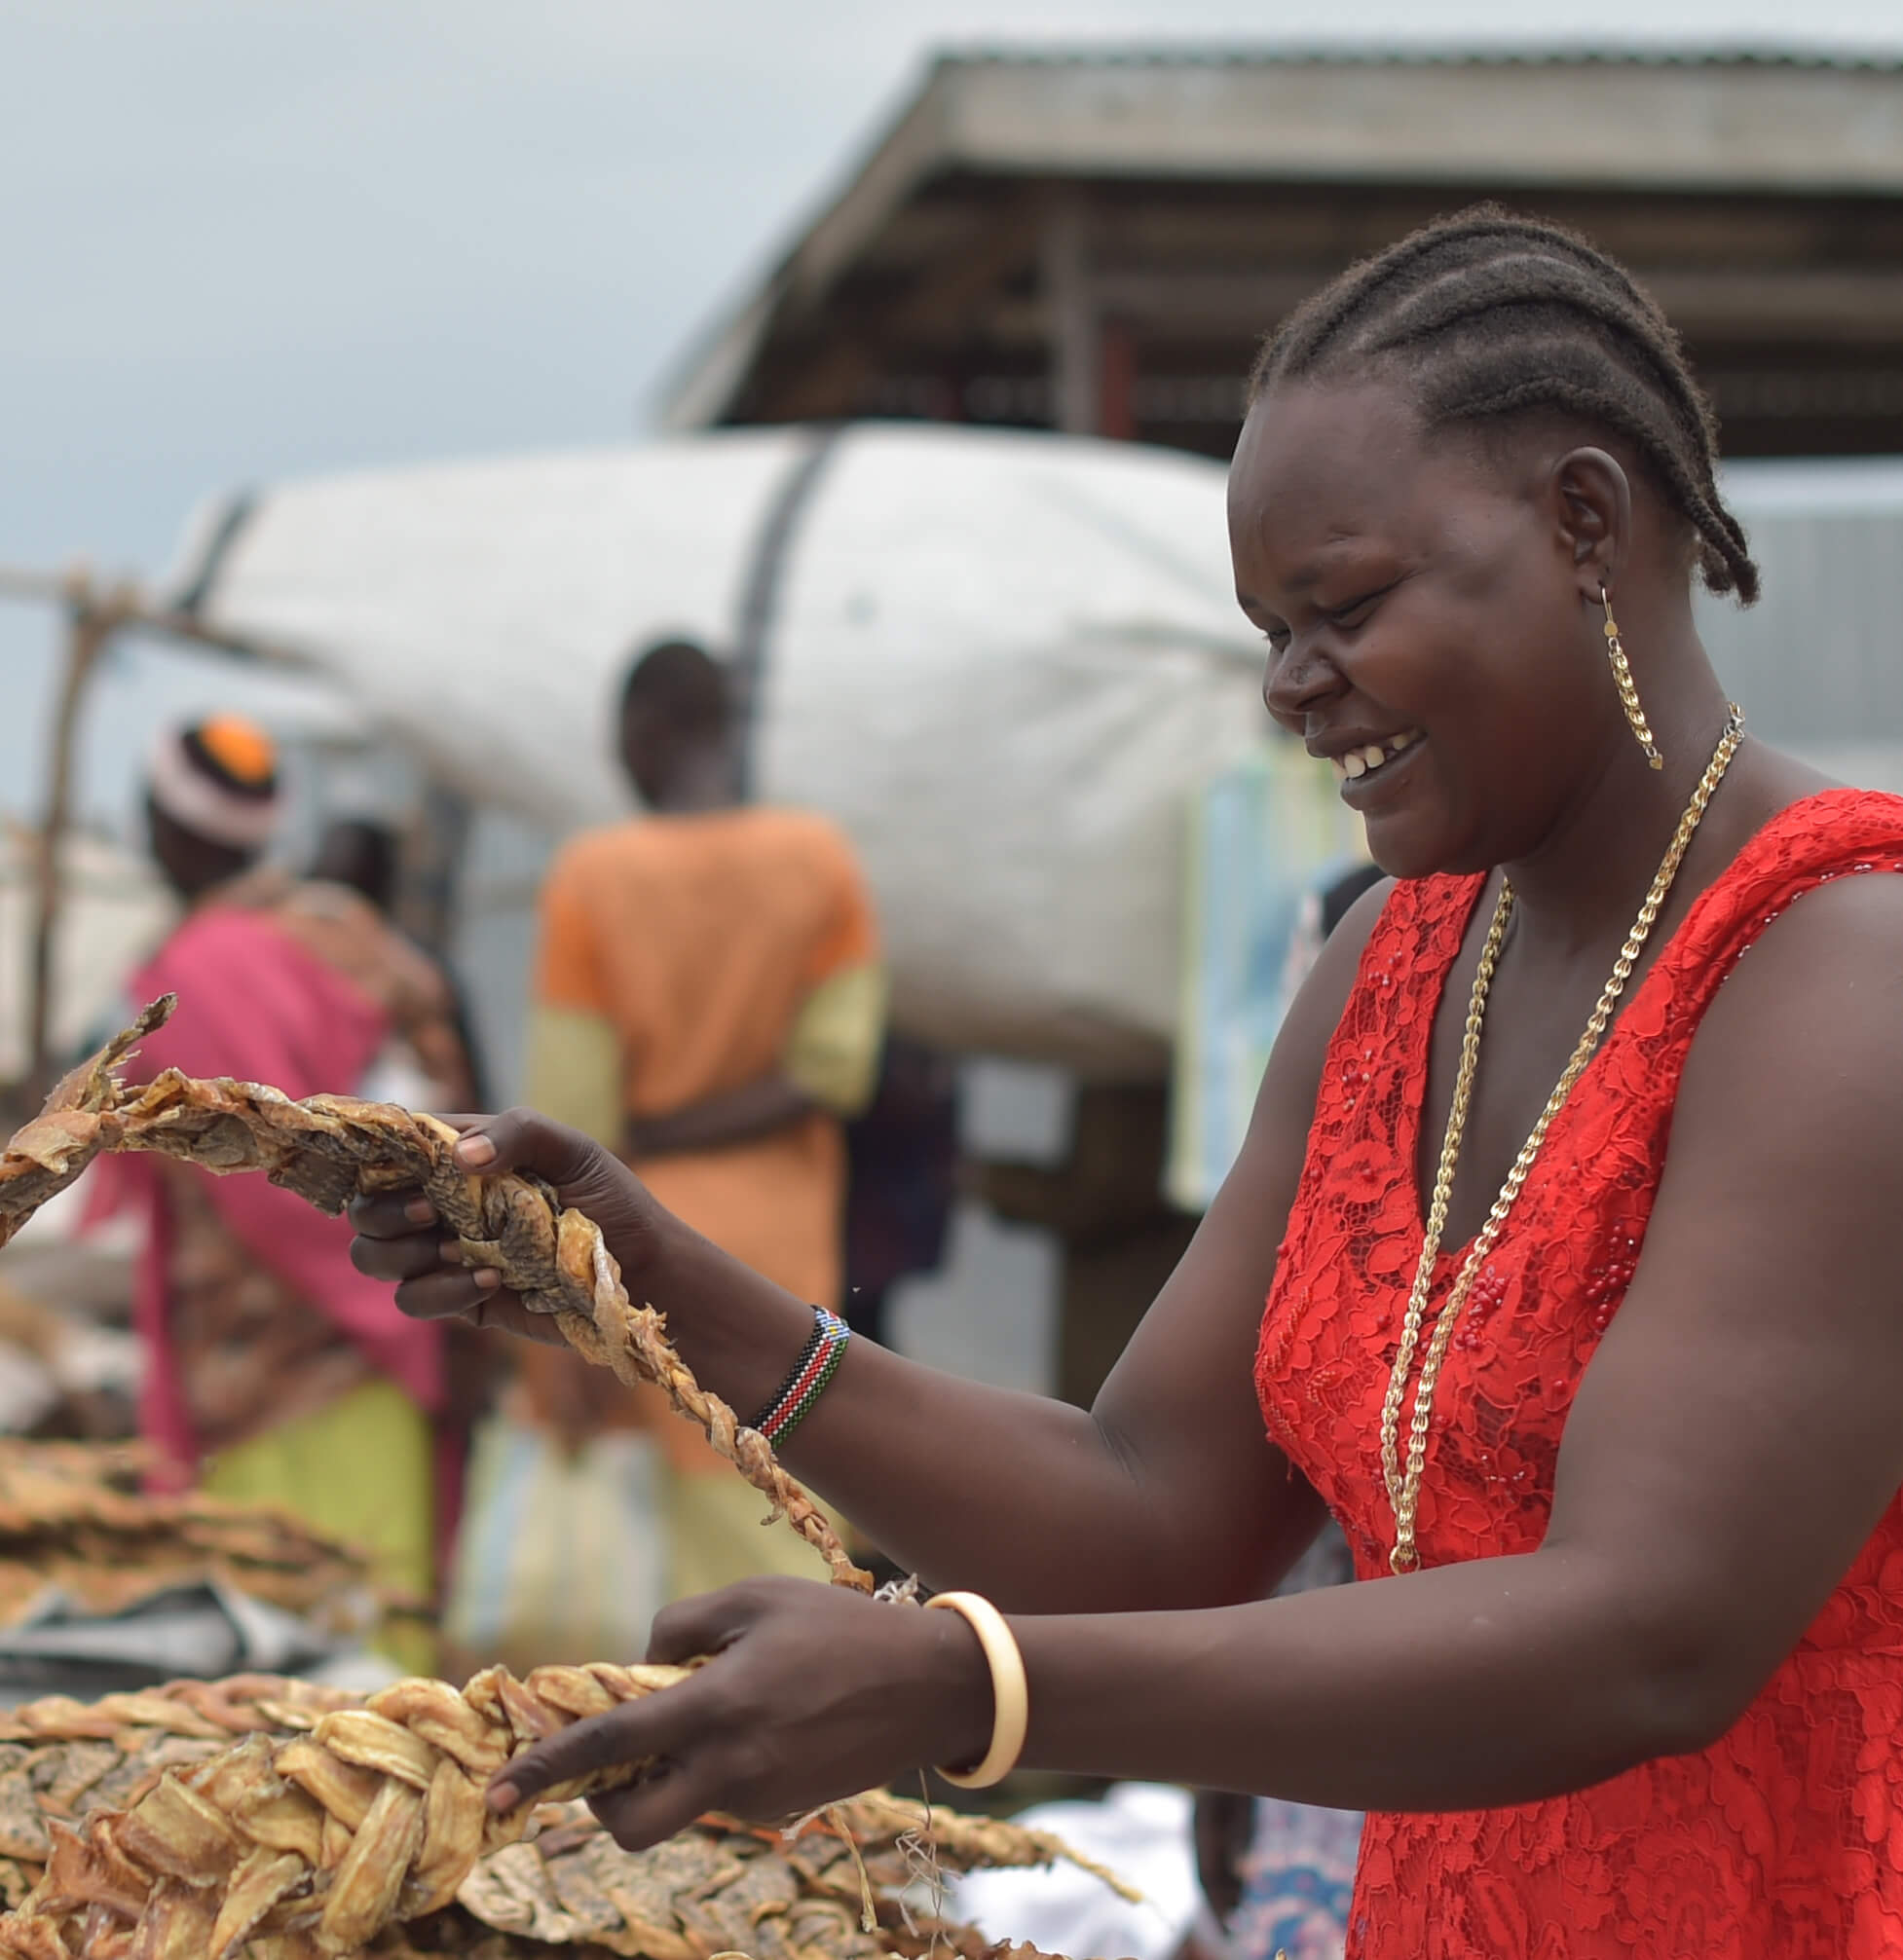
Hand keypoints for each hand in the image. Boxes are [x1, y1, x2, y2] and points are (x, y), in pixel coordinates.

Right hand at [347, 1109, 669, 1344]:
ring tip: (457, 1249)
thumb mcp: (574, 1152)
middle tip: (431, 1213)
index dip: (371, 1152)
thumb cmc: (611, 1203)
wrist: (643, 1274)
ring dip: (401, 1254)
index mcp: (463, 1157)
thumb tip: (457, 1157)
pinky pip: (413, 1300)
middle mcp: (444, 1203)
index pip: (394, 1147)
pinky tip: (493, 1280)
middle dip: (383, 1210)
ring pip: (373, 1255)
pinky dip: (441, 1292)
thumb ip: (518, 1134)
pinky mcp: (461, 1299)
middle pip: (366, 1205)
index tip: (387, 1163)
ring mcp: (446, 1252)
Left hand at [488, 1577, 992, 1850]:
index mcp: (717, 1706)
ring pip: (681, 1806)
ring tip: (721, 1708)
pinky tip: (765, 1724)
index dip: (546, 1769)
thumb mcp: (755, 1598)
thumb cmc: (837, 1627)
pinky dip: (718, 1769)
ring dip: (671, 1773)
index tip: (498, 1792)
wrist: (927, 1686)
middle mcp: (730, 1767)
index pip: (610, 1746)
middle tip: (610, 1766)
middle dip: (603, 1808)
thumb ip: (681, 1626)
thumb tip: (642, 1667)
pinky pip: (724, 1798)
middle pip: (631, 1826)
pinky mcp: (782, 1812)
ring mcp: (758, 1800)